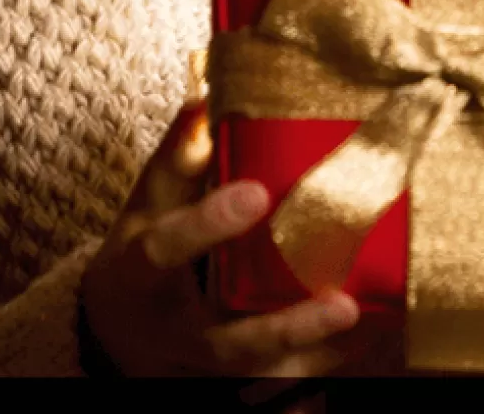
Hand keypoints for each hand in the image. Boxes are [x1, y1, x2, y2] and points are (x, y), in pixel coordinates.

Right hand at [78, 100, 360, 379]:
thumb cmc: (139, 253)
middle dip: (287, 328)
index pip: (168, 249)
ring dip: (316, 359)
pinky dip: (315, 381)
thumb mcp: (144, 204)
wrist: (112, 333)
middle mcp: (172, 332)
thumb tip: (205, 100)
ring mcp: (200, 371)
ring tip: (371, 326)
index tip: (258, 192)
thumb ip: (176, 158)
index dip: (209, 223)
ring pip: (260, 379)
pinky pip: (272, 395)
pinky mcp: (224, 390)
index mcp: (142, 273)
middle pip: (229, 342)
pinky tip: (362, 349)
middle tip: (343, 305)